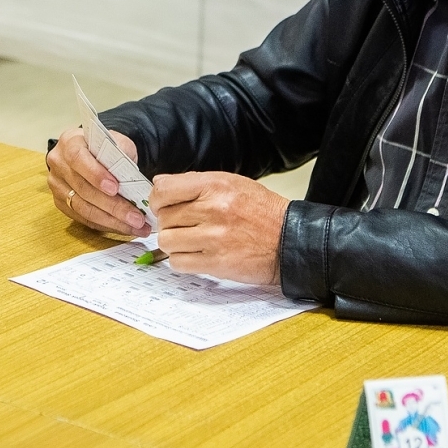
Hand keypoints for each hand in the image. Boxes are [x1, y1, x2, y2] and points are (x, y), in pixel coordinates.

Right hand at [46, 126, 147, 235]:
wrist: (92, 153)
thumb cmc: (105, 148)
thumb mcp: (116, 141)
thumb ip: (122, 153)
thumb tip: (131, 176)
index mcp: (69, 143)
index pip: (78, 159)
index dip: (96, 175)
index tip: (115, 188)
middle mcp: (59, 164)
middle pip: (83, 189)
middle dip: (113, 206)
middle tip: (136, 217)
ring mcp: (57, 185)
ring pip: (83, 208)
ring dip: (112, 220)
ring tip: (135, 226)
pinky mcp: (61, 203)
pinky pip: (83, 218)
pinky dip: (105, 224)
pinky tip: (123, 227)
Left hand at [150, 172, 289, 283]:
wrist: (290, 240)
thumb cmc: (262, 211)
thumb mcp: (232, 184)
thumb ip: (196, 183)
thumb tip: (159, 185)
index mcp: (215, 185)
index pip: (163, 189)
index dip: (157, 200)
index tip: (163, 206)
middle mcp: (213, 209)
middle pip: (164, 217)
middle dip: (168, 223)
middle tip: (183, 226)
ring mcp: (214, 238)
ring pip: (167, 241)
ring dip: (174, 243)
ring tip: (190, 242)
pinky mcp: (216, 263)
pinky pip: (178, 262)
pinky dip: (182, 260)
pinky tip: (196, 255)